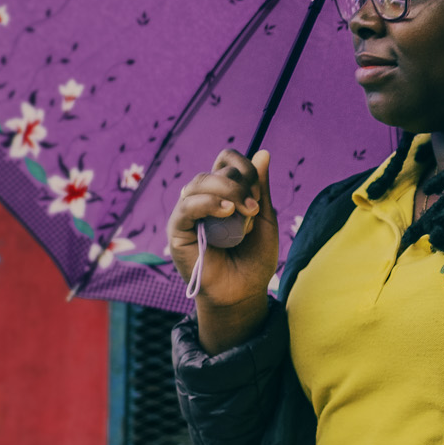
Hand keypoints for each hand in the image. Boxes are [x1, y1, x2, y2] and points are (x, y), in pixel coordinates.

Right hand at [166, 147, 279, 352]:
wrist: (244, 292)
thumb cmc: (254, 258)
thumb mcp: (265, 219)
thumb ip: (260, 188)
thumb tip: (264, 152)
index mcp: (224, 193)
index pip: (226, 162)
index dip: (243, 167)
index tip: (258, 191)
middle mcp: (203, 199)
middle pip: (214, 172)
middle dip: (239, 184)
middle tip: (255, 208)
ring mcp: (189, 213)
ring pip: (199, 184)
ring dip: (227, 192)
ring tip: (245, 212)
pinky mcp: (178, 230)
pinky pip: (186, 207)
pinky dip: (207, 204)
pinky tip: (227, 212)